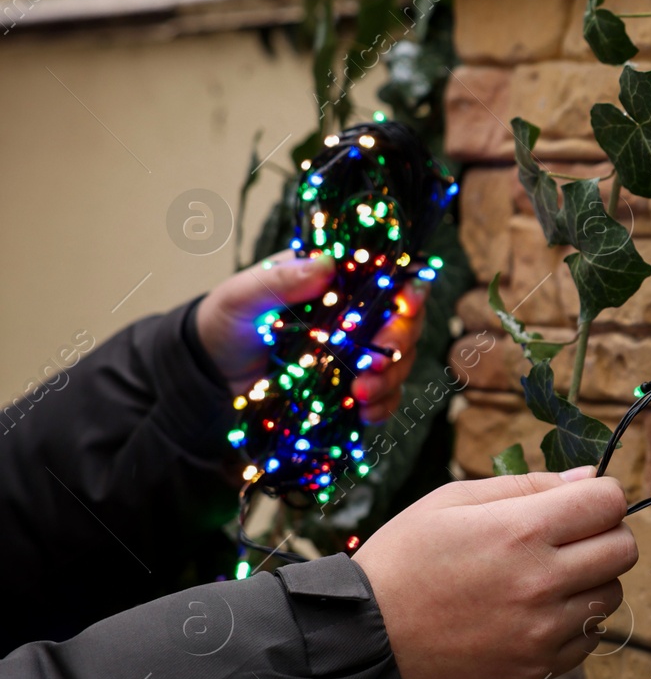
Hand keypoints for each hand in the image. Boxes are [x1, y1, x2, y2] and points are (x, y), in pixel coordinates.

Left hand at [194, 250, 427, 421]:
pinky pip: (384, 396)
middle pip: (405, 322)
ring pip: (399, 362)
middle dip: (399, 343)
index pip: (390, 278)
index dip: (409, 289)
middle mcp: (357, 314)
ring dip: (390, 379)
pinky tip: (365, 413)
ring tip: (361, 395)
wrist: (212, 370)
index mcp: (338, 281)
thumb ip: (282, 280)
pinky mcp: (352, 386)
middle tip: (377, 363)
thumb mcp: (245, 295)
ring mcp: (357, 352)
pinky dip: (382, 405)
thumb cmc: (227, 320)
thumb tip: (327, 265)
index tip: (407, 305)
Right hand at [352, 467, 636, 678]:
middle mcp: (542, 581)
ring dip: (592, 581)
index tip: (578, 502)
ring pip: (612, 595)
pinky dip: (576, 622)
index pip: (609, 502)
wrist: (363, 641)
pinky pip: (590, 638)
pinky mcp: (537, 667)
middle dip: (604, 535)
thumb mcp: (451, 501)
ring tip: (548, 578)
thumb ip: (526, 485)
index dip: (599, 495)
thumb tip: (584, 478)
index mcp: (522, 531)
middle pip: (624, 548)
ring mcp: (543, 630)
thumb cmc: (402, 561)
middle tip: (567, 538)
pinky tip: (538, 613)